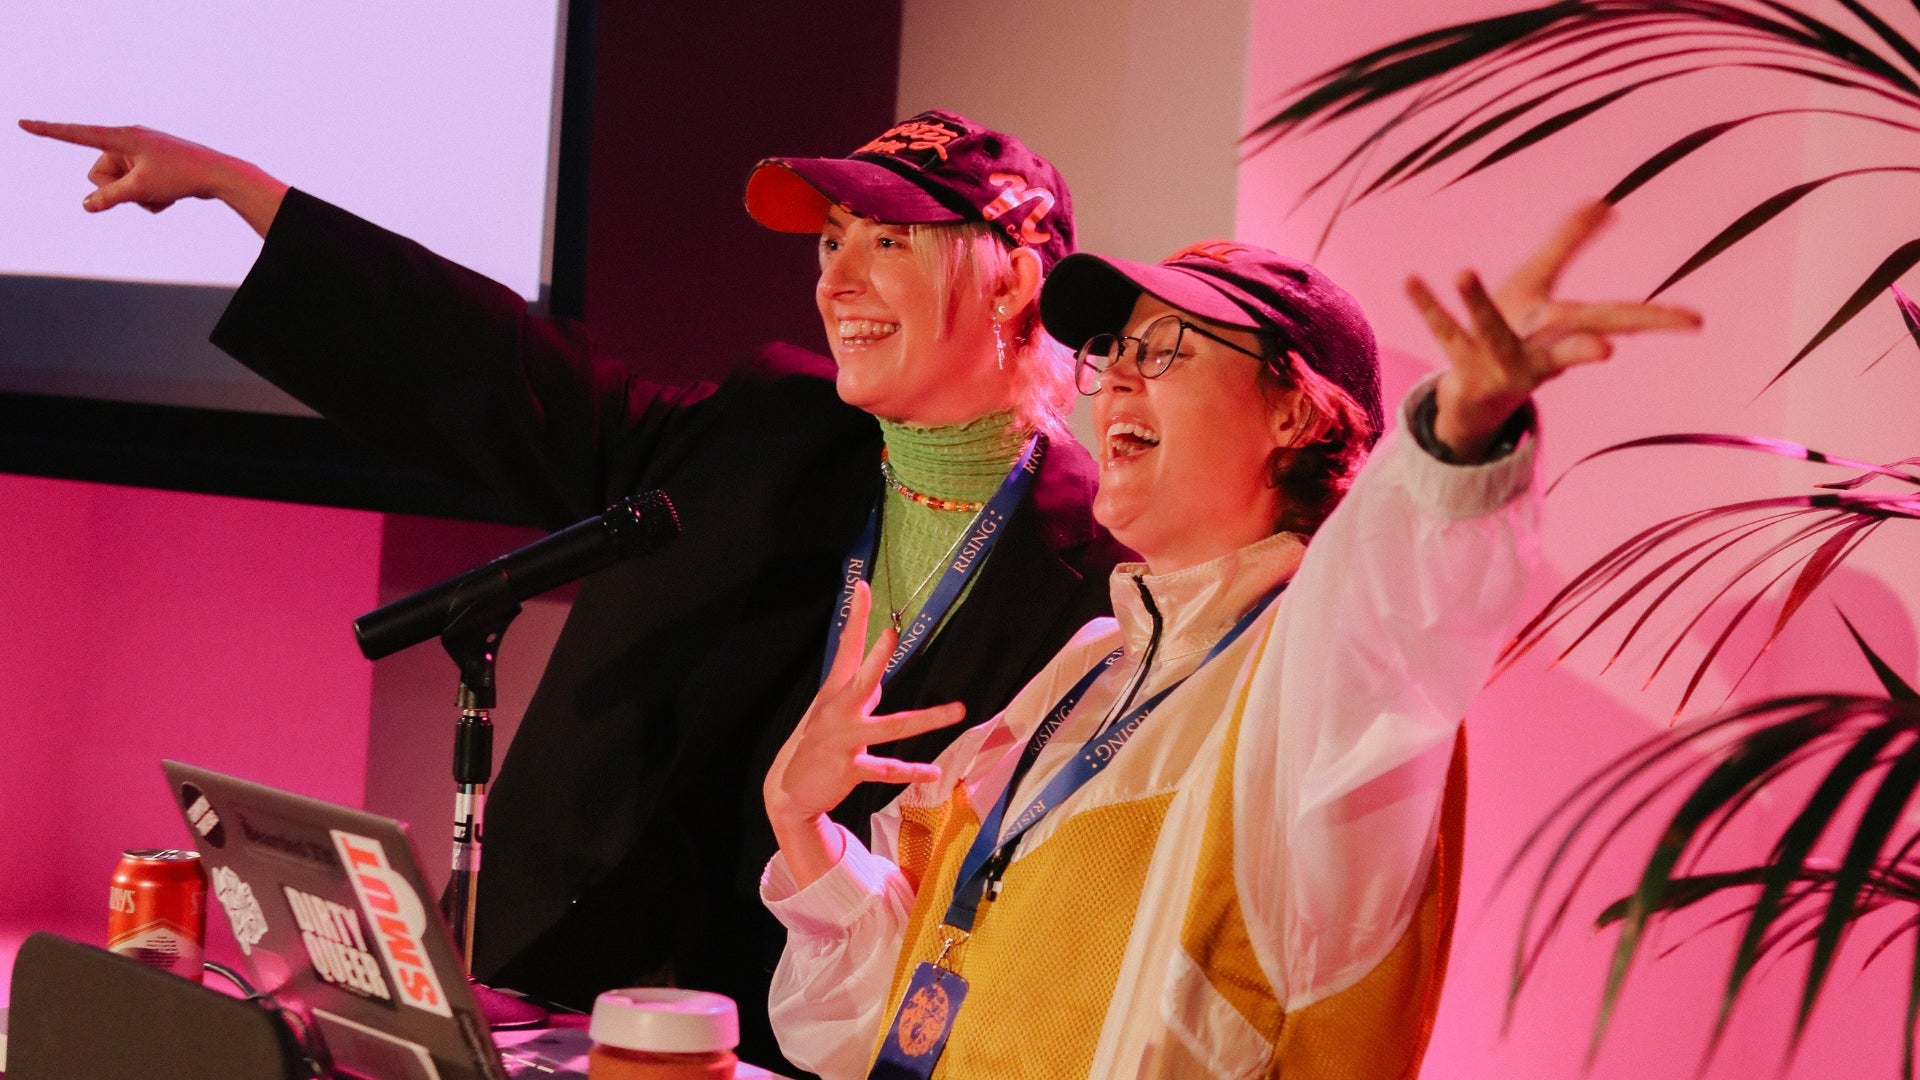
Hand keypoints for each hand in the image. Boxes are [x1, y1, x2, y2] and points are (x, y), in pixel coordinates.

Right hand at [18, 120, 287, 236]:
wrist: (221, 176)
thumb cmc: (182, 177)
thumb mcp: (142, 190)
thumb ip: (109, 198)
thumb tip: (86, 205)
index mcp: (122, 136)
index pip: (77, 134)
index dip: (48, 131)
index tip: (21, 122)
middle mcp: (128, 140)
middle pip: (97, 173)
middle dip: (115, 189)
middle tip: (145, 189)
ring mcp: (139, 153)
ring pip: (116, 184)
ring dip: (135, 197)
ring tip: (161, 192)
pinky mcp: (150, 165)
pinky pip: (135, 188)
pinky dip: (149, 198)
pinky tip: (169, 196)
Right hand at [764, 581, 962, 886]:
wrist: (787, 788)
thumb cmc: (815, 741)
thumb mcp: (830, 709)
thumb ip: (858, 691)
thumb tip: (879, 677)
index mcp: (835, 692)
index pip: (847, 647)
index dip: (856, 616)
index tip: (863, 587)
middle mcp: (839, 711)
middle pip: (862, 679)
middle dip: (876, 657)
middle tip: (891, 633)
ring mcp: (844, 739)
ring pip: (891, 727)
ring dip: (926, 720)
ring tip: (957, 710)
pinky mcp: (849, 768)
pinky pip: (887, 769)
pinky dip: (911, 771)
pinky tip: (934, 771)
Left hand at [1406, 201, 1699, 460]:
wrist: (1475, 396)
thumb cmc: (1516, 332)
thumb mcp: (1541, 284)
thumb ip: (1569, 241)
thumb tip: (1603, 202)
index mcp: (1563, 329)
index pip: (1618, 320)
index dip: (1657, 320)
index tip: (1696, 322)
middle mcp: (1536, 352)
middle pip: (1565, 344)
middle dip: (1587, 347)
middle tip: (1608, 351)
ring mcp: (1496, 361)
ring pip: (1489, 333)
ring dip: (1477, 304)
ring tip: (1463, 270)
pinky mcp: (1459, 362)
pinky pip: (1443, 330)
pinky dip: (1427, 306)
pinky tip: (1410, 279)